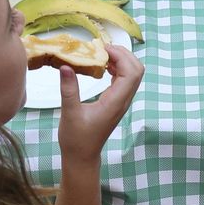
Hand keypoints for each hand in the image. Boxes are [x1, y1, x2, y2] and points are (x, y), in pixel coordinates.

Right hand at [57, 45, 143, 166]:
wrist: (82, 156)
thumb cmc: (76, 139)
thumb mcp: (69, 113)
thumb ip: (69, 89)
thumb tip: (66, 65)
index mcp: (115, 102)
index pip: (131, 73)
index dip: (121, 56)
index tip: (102, 48)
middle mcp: (123, 101)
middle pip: (137, 70)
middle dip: (124, 54)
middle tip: (102, 47)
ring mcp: (121, 102)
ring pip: (132, 74)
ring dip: (121, 60)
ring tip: (101, 53)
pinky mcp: (116, 102)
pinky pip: (124, 80)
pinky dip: (117, 68)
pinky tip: (102, 66)